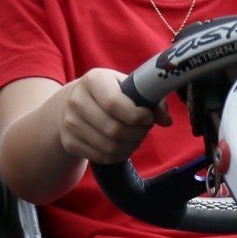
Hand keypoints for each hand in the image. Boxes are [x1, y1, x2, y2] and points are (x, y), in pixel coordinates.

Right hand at [53, 67, 170, 164]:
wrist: (71, 103)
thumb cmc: (108, 92)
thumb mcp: (127, 86)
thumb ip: (150, 98)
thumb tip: (167, 120)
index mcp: (93, 80)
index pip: (115, 104)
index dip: (137, 115)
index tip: (147, 116)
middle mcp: (76, 101)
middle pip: (114, 130)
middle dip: (138, 133)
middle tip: (144, 128)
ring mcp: (70, 124)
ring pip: (110, 147)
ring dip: (131, 145)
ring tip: (136, 137)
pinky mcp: (69, 143)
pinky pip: (102, 157)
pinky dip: (119, 155)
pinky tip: (123, 145)